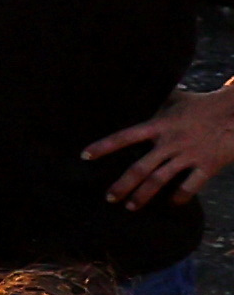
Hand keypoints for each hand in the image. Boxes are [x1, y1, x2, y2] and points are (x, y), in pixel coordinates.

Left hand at [81, 88, 233, 210]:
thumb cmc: (204, 104)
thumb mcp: (177, 98)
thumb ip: (156, 100)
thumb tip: (134, 88)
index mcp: (160, 125)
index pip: (125, 136)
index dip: (104, 146)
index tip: (85, 156)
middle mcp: (171, 142)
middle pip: (140, 167)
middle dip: (122, 185)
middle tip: (109, 198)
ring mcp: (189, 155)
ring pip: (160, 180)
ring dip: (144, 195)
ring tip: (131, 206)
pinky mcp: (208, 165)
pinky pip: (190, 186)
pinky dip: (180, 197)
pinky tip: (172, 204)